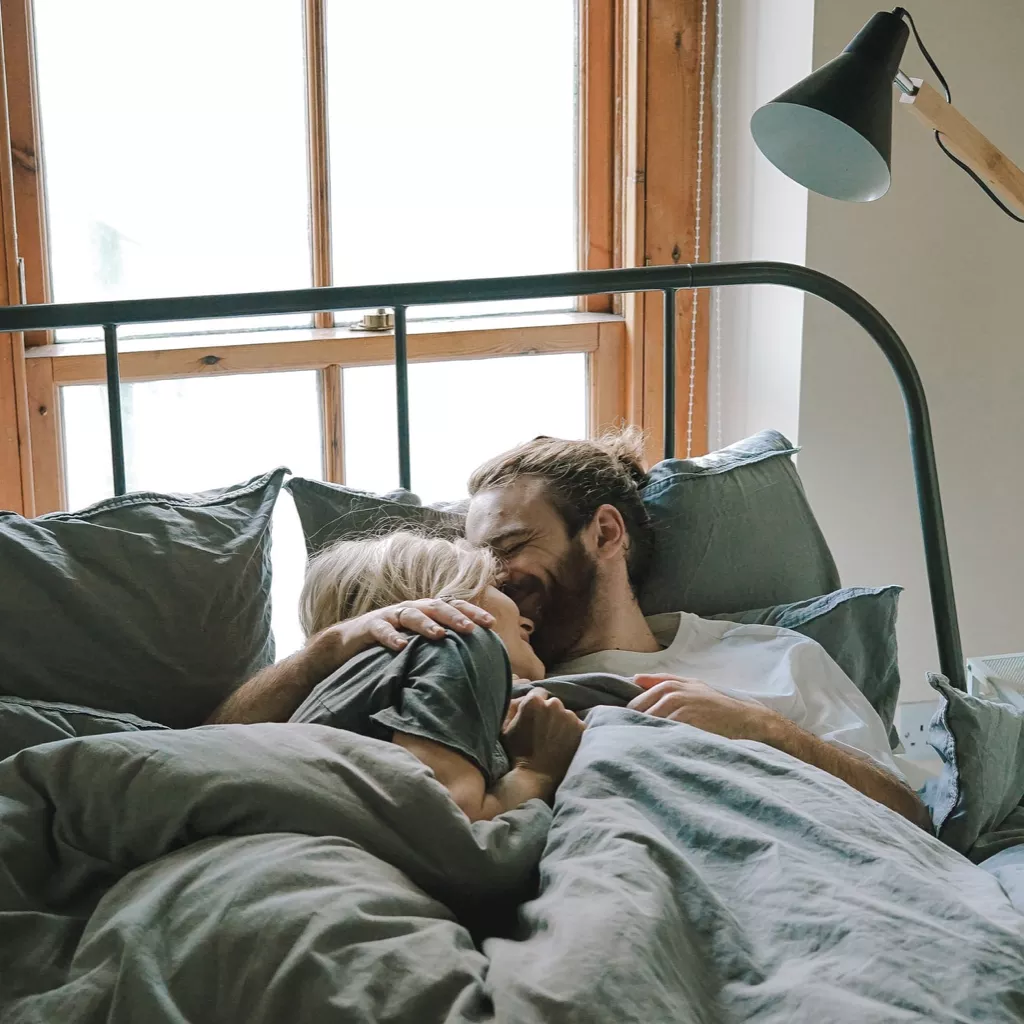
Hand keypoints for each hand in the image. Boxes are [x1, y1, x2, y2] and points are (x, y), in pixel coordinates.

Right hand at [306, 599, 494, 675]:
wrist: (346, 645)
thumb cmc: (389, 647)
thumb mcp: (418, 645)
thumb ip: (441, 647)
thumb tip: (474, 663)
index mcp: (425, 612)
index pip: (453, 606)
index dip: (472, 612)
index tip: (491, 624)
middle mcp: (410, 609)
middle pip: (437, 606)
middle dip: (455, 617)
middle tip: (472, 629)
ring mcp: (390, 616)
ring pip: (411, 614)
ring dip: (427, 624)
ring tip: (440, 635)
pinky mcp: (369, 627)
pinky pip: (381, 629)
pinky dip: (391, 636)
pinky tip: (401, 647)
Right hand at [501, 688, 584, 786]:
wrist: (536, 778)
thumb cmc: (517, 753)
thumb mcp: (505, 728)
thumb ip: (512, 707)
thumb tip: (521, 698)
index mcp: (534, 701)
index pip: (538, 693)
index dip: (536, 706)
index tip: (535, 718)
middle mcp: (554, 704)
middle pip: (553, 703)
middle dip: (549, 713)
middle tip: (544, 731)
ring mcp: (570, 716)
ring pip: (566, 714)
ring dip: (562, 723)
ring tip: (555, 740)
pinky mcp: (582, 729)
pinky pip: (577, 726)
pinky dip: (573, 733)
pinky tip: (564, 745)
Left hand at [627, 674, 776, 742]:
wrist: (744, 720)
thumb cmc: (716, 705)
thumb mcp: (692, 686)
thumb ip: (663, 680)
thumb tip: (634, 679)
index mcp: (670, 685)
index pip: (636, 700)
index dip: (628, 715)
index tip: (622, 726)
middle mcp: (672, 694)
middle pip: (638, 712)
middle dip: (632, 725)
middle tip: (626, 741)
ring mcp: (679, 709)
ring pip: (648, 723)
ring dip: (641, 735)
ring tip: (637, 748)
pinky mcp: (686, 724)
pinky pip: (663, 734)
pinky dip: (657, 742)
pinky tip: (654, 751)